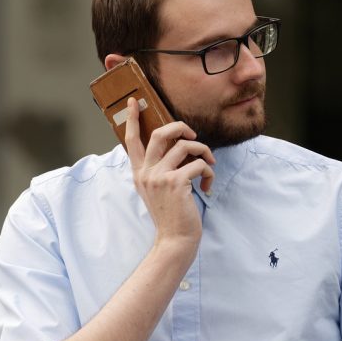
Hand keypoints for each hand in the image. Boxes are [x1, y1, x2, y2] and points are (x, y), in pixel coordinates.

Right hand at [124, 97, 215, 247]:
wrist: (175, 240)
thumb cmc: (172, 215)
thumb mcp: (159, 190)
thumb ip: (160, 169)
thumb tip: (179, 146)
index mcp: (140, 173)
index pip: (132, 141)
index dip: (133, 119)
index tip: (133, 101)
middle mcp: (146, 172)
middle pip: (161, 134)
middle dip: (181, 127)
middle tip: (193, 135)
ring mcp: (159, 177)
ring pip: (185, 146)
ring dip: (204, 153)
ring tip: (209, 167)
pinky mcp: (175, 182)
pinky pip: (199, 164)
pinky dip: (209, 172)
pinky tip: (207, 186)